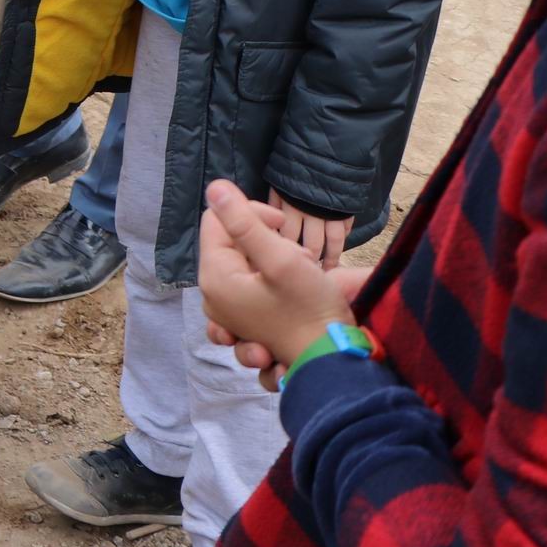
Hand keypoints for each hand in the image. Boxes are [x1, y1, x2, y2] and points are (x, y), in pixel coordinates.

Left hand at [198, 180, 357, 377]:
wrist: (334, 359)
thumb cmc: (311, 310)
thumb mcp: (280, 259)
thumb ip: (243, 222)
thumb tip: (214, 187)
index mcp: (214, 278)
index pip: (217, 219)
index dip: (252, 215)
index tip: (283, 228)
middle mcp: (213, 296)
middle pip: (229, 242)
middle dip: (264, 242)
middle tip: (295, 259)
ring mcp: (227, 312)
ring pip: (243, 262)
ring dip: (272, 262)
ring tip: (297, 277)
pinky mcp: (245, 321)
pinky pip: (250, 285)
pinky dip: (270, 282)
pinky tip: (288, 294)